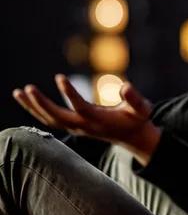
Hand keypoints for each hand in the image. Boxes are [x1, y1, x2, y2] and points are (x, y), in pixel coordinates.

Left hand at [12, 75, 160, 165]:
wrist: (132, 137)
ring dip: (33, 108)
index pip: (81, 107)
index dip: (70, 93)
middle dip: (41, 104)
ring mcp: (76, 128)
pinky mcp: (72, 126)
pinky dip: (36, 110)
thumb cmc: (137, 118)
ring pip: (49, 120)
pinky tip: (26, 98)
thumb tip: (126, 86)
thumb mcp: (142, 108)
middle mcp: (84, 126)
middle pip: (57, 118)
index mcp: (99, 120)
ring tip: (18, 92)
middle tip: (27, 88)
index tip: (59, 77)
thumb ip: (135, 98)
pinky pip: (50, 120)